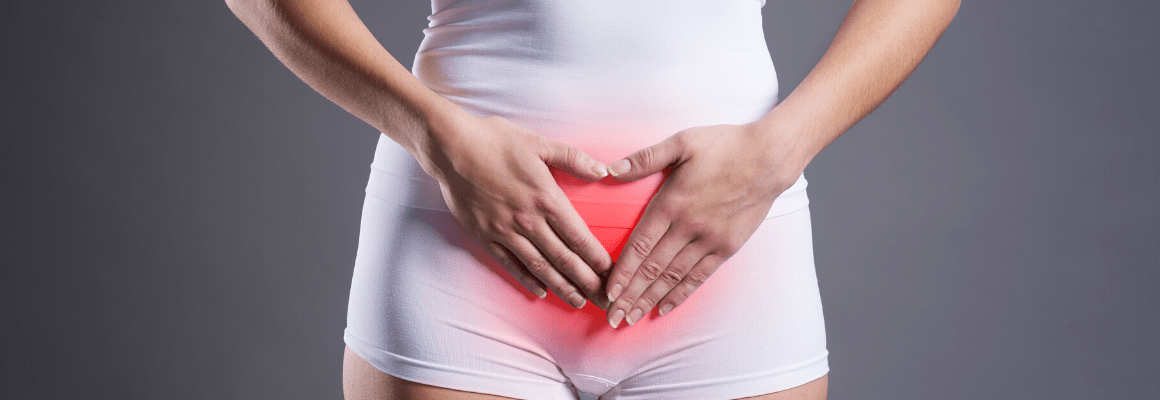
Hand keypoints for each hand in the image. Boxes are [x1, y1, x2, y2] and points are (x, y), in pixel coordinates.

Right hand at [421, 113, 614, 309]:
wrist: (451, 148)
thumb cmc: (496, 141)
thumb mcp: (539, 143)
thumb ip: (573, 159)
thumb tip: (604, 170)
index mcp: (546, 198)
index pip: (580, 238)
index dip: (598, 260)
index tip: (613, 276)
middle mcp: (528, 220)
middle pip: (564, 259)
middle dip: (587, 283)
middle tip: (605, 303)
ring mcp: (505, 231)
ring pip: (539, 266)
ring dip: (561, 287)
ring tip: (578, 303)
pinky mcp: (485, 236)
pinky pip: (509, 264)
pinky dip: (526, 279)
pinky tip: (540, 292)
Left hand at [602, 122, 809, 326]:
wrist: (770, 157)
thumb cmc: (725, 145)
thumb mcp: (683, 142)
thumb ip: (645, 158)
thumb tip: (610, 169)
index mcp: (673, 202)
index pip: (641, 245)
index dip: (623, 271)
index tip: (607, 291)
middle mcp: (689, 226)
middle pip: (653, 268)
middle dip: (630, 295)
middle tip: (613, 317)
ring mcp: (709, 239)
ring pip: (673, 276)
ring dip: (650, 299)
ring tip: (631, 318)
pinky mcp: (727, 246)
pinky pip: (699, 276)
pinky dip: (680, 293)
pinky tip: (664, 308)